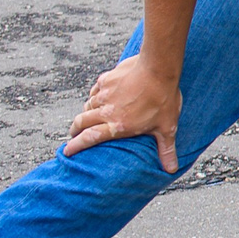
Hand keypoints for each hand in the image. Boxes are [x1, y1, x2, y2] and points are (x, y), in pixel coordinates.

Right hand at [67, 55, 182, 172]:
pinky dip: (94, 96)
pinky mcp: (106, 80)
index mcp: (118, 125)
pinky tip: (100, 97)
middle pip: (81, 122)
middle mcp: (106, 111)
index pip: (89, 138)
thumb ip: (166, 148)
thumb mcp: (167, 127)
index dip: (76, 146)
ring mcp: (104, 94)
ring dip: (85, 113)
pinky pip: (94, 90)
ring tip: (88, 117)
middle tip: (73, 134)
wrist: (158, 68)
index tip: (67, 151)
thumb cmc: (163, 98)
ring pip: (87, 106)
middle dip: (74, 130)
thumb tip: (171, 169)